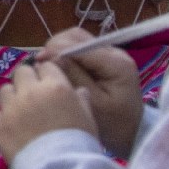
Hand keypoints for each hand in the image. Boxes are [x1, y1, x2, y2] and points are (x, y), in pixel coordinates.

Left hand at [0, 60, 98, 160]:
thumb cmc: (79, 143)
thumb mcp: (88, 118)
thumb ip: (81, 100)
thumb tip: (79, 90)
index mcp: (55, 86)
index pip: (46, 66)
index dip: (48, 75)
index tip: (49, 85)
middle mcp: (30, 91)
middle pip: (22, 72)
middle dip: (27, 81)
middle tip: (34, 97)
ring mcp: (10, 107)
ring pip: (4, 90)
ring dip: (12, 98)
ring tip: (19, 113)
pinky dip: (1, 120)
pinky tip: (10, 130)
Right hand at [38, 27, 144, 156]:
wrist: (131, 132)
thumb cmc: (113, 124)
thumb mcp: (92, 103)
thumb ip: (73, 77)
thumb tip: (50, 57)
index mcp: (117, 63)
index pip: (81, 46)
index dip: (57, 50)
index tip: (37, 63)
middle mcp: (115, 52)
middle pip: (78, 36)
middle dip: (56, 47)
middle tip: (41, 64)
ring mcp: (110, 52)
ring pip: (77, 38)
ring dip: (59, 48)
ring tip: (48, 65)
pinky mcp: (104, 57)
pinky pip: (80, 47)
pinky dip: (66, 53)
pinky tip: (58, 67)